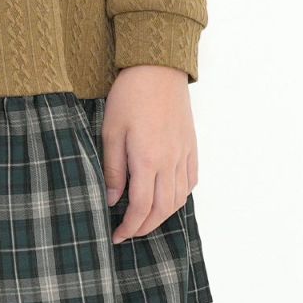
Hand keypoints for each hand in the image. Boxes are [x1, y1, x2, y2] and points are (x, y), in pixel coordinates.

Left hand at [102, 64, 197, 244]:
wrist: (158, 67)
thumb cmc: (129, 95)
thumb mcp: (111, 130)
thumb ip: (112, 168)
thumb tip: (112, 200)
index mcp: (147, 160)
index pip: (141, 208)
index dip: (129, 228)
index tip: (116, 236)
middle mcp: (170, 162)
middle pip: (163, 210)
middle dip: (145, 228)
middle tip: (128, 233)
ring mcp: (184, 154)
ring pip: (179, 199)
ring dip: (163, 216)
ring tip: (145, 218)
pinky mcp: (191, 145)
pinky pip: (191, 181)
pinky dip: (180, 196)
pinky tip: (167, 197)